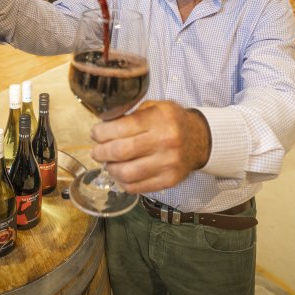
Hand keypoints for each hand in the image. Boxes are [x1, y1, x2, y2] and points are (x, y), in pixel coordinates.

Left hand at [90, 101, 210, 193]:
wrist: (200, 140)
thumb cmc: (173, 121)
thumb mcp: (156, 107)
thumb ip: (132, 113)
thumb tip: (104, 123)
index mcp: (159, 120)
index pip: (121, 128)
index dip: (102, 132)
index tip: (95, 133)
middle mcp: (165, 142)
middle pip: (121, 152)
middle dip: (101, 152)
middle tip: (96, 151)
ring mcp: (168, 164)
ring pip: (126, 173)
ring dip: (110, 168)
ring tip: (108, 163)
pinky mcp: (169, 180)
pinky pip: (136, 187)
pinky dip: (122, 182)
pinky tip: (120, 174)